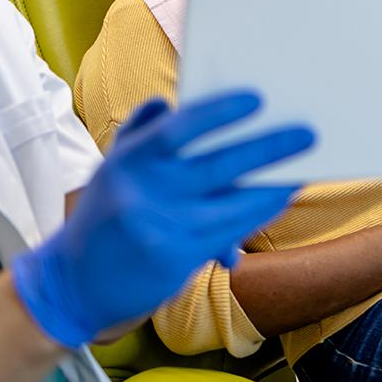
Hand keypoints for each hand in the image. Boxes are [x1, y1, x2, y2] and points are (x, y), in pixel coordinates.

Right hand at [11, 91, 313, 347]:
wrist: (74, 283)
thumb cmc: (103, 215)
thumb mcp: (111, 167)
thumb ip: (141, 131)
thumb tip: (172, 101)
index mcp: (129, 161)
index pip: (177, 128)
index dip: (219, 111)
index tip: (256, 99)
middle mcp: (144, 193)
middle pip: (217, 165)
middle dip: (267, 148)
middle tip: (306, 134)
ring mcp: (162, 230)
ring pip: (233, 204)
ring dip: (274, 187)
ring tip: (300, 170)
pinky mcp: (177, 261)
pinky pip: (231, 233)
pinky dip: (258, 214)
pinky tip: (278, 199)